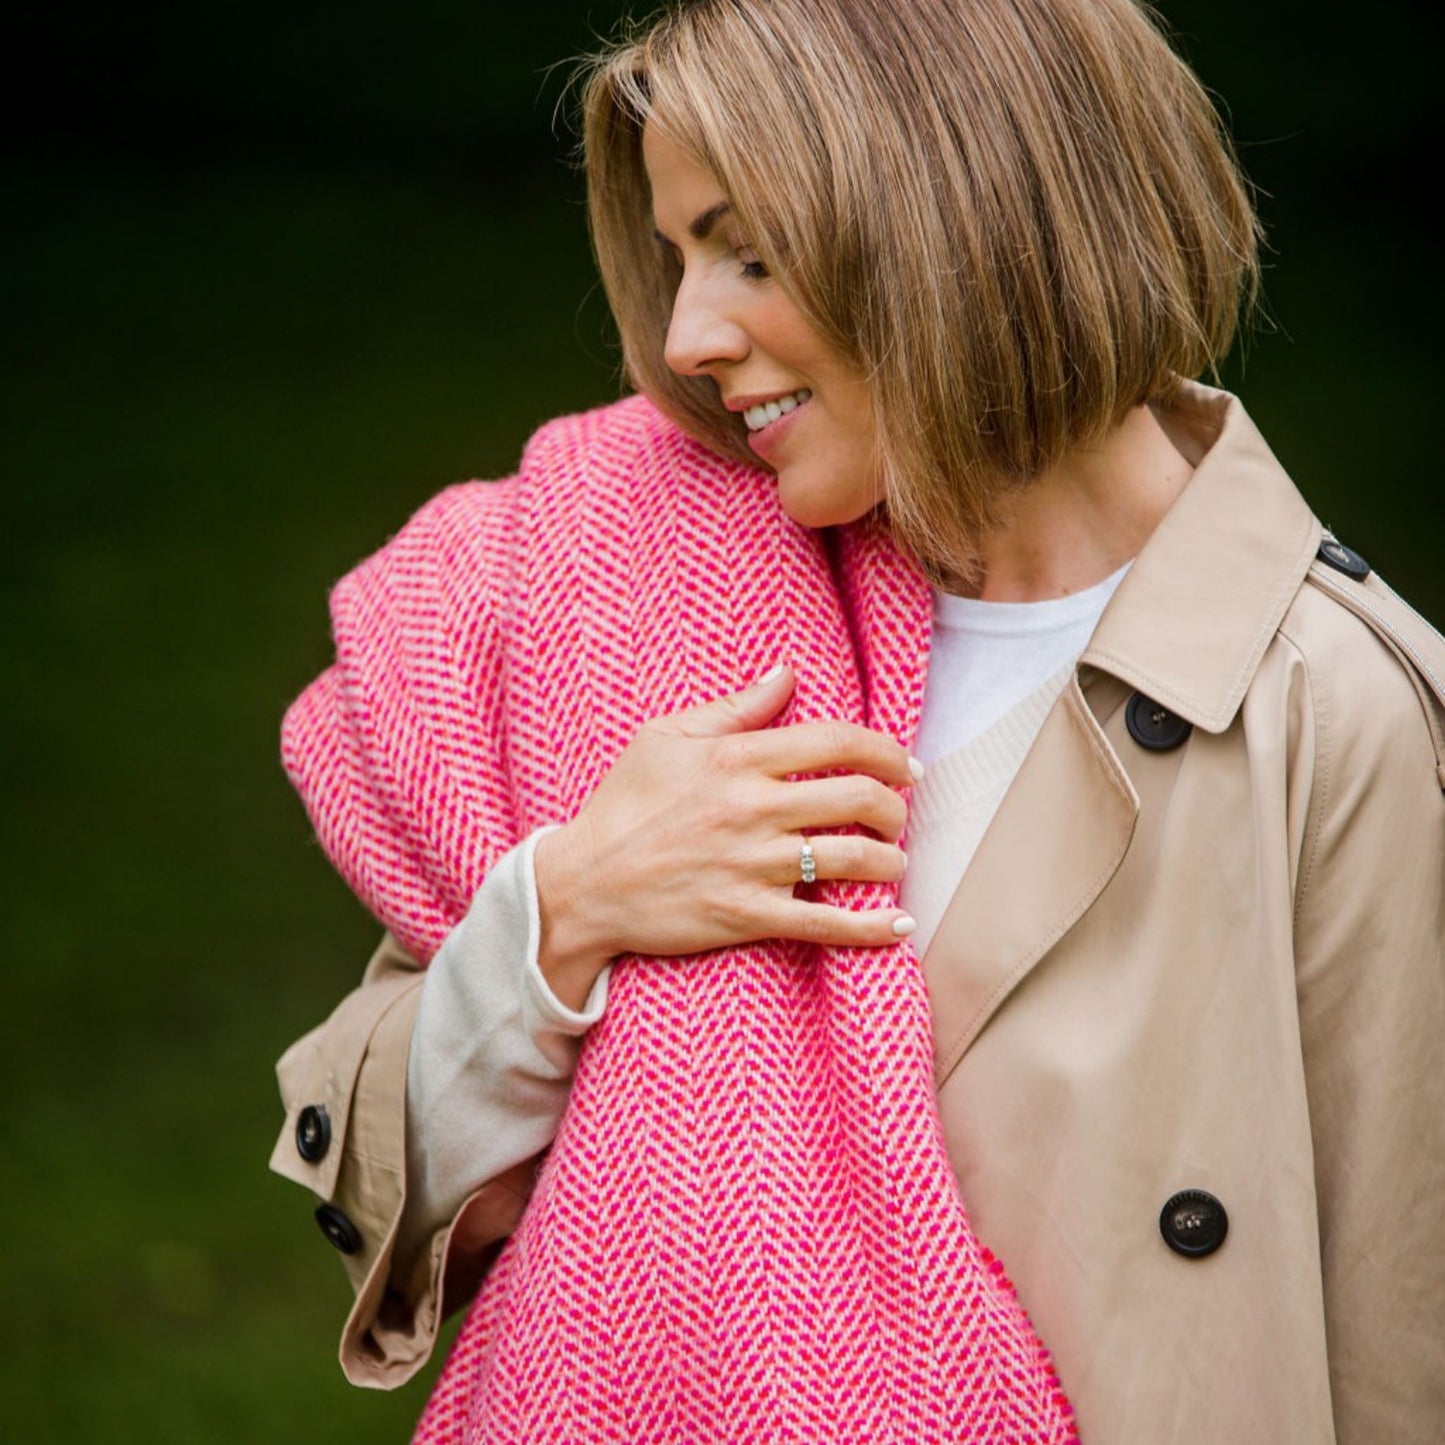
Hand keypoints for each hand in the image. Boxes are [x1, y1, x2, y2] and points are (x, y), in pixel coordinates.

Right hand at [533, 664, 920, 1008]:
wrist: (581, 884)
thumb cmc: (623, 805)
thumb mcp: (666, 737)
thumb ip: (736, 707)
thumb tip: (787, 673)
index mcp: (736, 758)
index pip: (837, 741)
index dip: (886, 750)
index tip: (905, 765)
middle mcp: (751, 808)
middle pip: (858, 796)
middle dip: (896, 805)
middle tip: (899, 813)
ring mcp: (751, 865)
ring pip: (853, 858)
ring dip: (890, 859)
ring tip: (893, 860)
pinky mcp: (746, 916)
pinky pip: (825, 924)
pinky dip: (872, 927)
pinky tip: (900, 924)